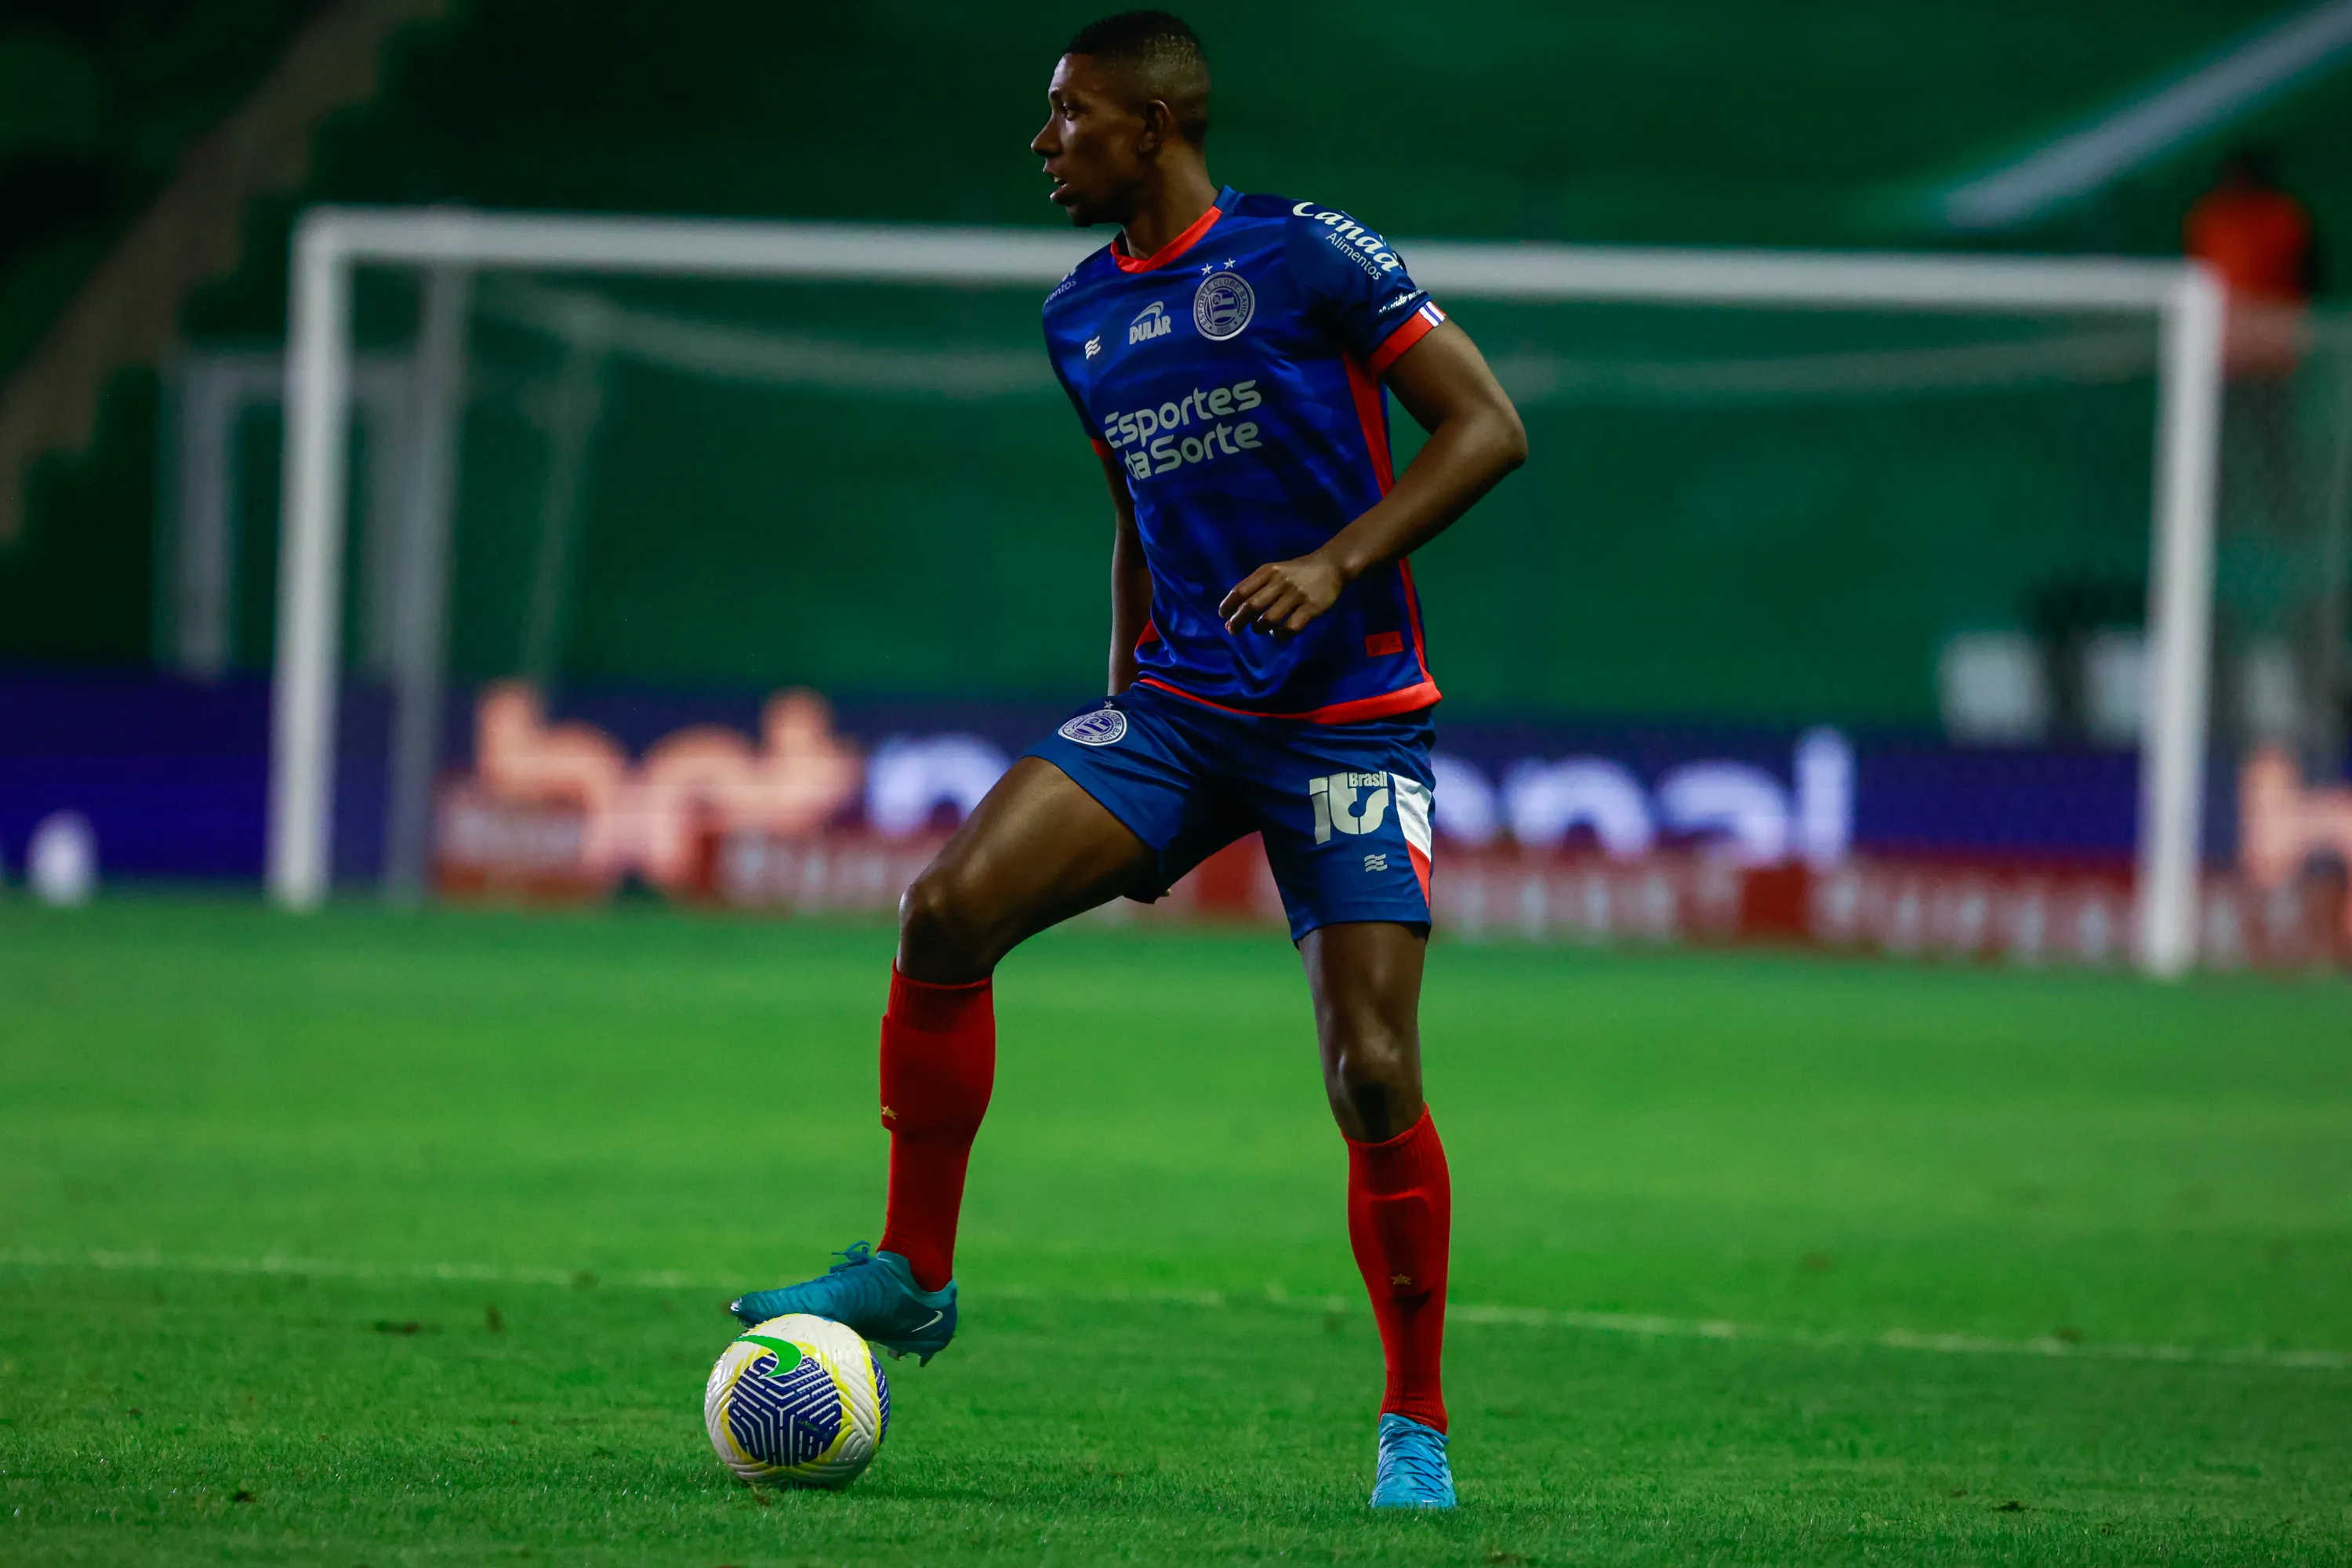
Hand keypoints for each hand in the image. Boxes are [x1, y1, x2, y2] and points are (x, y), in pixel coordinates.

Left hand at [1220, 552, 1348, 634]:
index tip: (1223, 616)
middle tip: (1232, 630)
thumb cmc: (1297, 571)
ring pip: (1269, 619)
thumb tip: (1232, 612)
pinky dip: (1279, 635)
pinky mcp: (1311, 608)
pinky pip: (1290, 628)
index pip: (1241, 589)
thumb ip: (1256, 587)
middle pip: (1252, 606)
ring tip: (1259, 629)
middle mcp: (1280, 582)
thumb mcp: (1275, 570)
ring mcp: (1297, 595)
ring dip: (1259, 628)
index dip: (1229, 605)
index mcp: (1268, 571)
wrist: (1331, 565)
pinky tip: (1277, 633)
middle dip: (1238, 621)